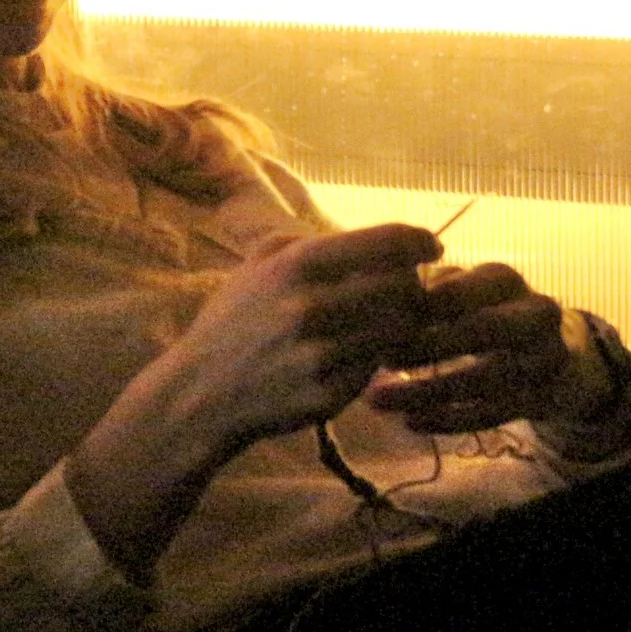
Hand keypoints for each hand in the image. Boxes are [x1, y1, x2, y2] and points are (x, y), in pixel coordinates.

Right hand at [68, 223, 438, 579]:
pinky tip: (362, 355)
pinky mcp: (329, 395)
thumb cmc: (233, 323)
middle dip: (413, 286)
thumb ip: (304, 242)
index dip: (420, 240)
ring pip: (400, 330)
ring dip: (403, 324)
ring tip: (389, 322)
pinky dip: (378, 360)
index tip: (431, 247)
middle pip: (405, 286)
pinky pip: (378, 369)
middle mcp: (310, 307)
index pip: (387, 242)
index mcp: (295, 266)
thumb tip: (364, 236)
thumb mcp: (254, 267)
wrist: (200, 393)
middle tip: (409, 291)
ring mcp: (321, 355)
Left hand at [367, 262, 576, 433]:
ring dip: (428, 391)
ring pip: (486, 377)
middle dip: (427, 345)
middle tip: (382, 358)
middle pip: (483, 329)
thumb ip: (418, 290)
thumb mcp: (454, 291)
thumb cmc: (476, 314)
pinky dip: (450, 420)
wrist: (541, 356)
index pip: (461, 289)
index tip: (377, 321)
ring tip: (378, 400)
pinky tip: (411, 422)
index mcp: (503, 279)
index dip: (419, 307)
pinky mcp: (545, 396)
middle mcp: (534, 314)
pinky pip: (495, 412)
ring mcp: (546, 357)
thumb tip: (367, 288)